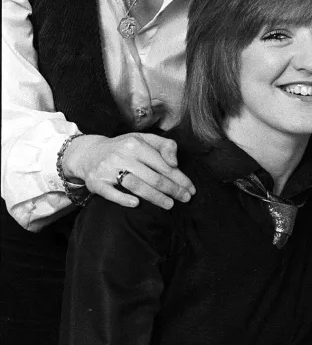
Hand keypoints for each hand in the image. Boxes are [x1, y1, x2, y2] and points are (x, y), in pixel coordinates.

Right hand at [62, 133, 195, 209]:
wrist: (88, 154)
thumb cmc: (123, 148)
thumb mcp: (143, 139)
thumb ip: (164, 145)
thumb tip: (175, 162)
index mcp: (136, 144)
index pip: (163, 164)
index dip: (180, 178)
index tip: (191, 188)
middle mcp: (122, 155)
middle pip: (153, 177)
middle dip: (173, 189)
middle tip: (185, 199)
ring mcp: (108, 169)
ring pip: (137, 186)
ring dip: (155, 197)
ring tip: (169, 205)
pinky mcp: (96, 182)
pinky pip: (112, 194)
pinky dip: (124, 199)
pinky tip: (136, 204)